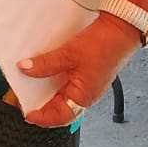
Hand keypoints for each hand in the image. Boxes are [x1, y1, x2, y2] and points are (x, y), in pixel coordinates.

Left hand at [18, 13, 142, 127]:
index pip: (59, 117)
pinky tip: (48, 73)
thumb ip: (45, 64)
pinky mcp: (89, 75)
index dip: (41, 117)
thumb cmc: (105, 44)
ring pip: (64, 97)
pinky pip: (70, 85)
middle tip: (25, 101)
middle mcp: (87, 95)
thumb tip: (26, 69)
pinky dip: (57, 83)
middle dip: (42, 107)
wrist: (122, 29)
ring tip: (33, 87)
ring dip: (49, 94)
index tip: (26, 113)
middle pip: (60, 109)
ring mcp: (89, 86)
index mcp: (83, 97)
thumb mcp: (68, 54)